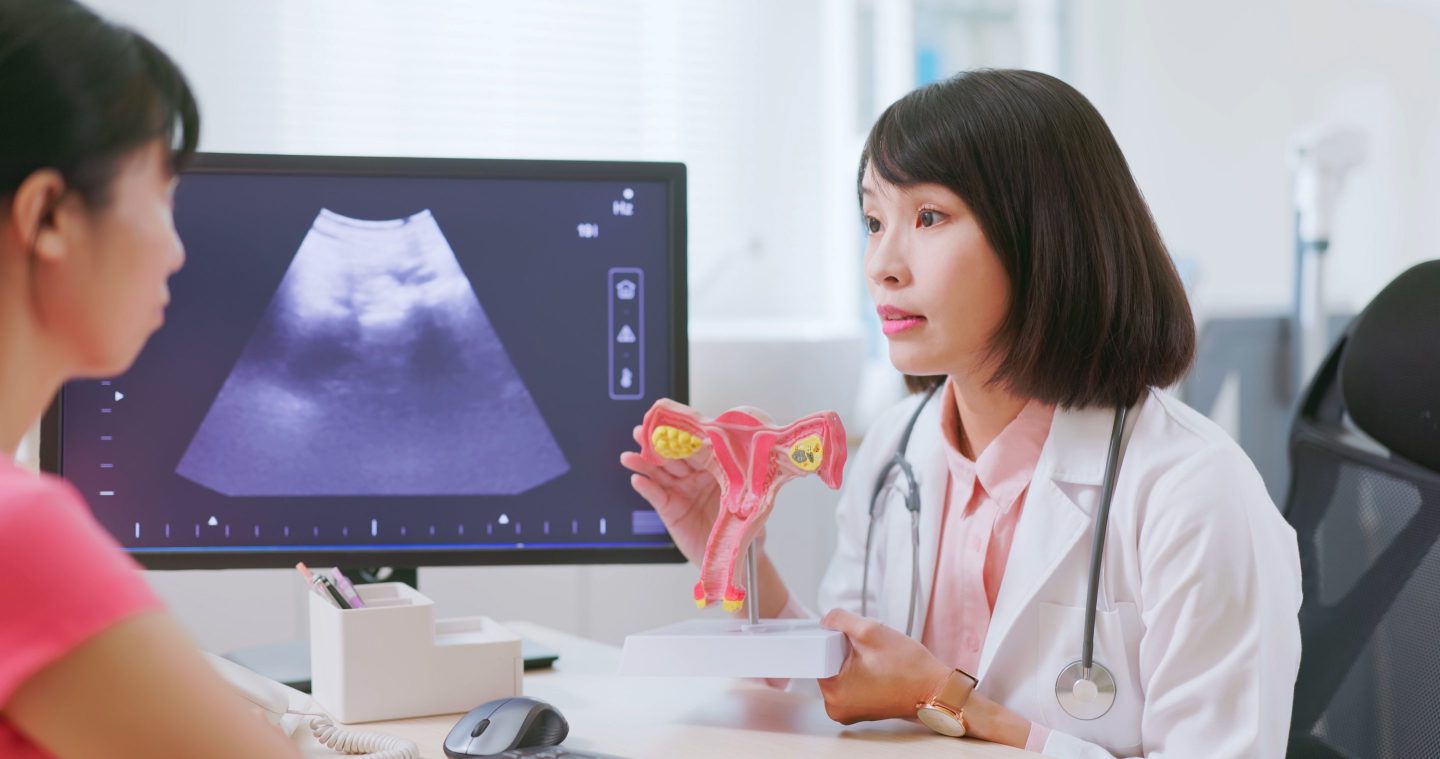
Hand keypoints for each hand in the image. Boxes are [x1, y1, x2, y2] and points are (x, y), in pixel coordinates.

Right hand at [620, 425, 765, 563]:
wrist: (733, 554)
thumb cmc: (742, 524)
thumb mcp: (748, 503)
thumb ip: (744, 487)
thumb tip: (750, 470)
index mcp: (715, 467)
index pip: (697, 448)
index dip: (683, 437)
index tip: (670, 425)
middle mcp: (695, 476)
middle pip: (673, 457)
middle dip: (656, 443)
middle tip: (641, 432)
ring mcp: (681, 491)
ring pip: (660, 474)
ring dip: (644, 463)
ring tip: (630, 456)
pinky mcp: (670, 509)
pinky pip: (657, 496)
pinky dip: (646, 488)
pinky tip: (637, 479)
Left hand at [818, 608, 949, 724]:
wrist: (937, 690)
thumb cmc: (910, 668)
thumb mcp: (871, 631)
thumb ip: (839, 619)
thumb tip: (825, 622)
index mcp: (833, 692)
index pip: (817, 655)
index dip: (834, 640)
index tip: (852, 641)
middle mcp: (835, 707)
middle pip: (828, 663)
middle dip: (845, 650)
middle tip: (870, 652)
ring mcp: (847, 711)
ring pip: (840, 671)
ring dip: (854, 660)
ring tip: (878, 662)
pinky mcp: (859, 709)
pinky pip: (851, 682)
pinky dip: (861, 671)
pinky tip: (879, 670)